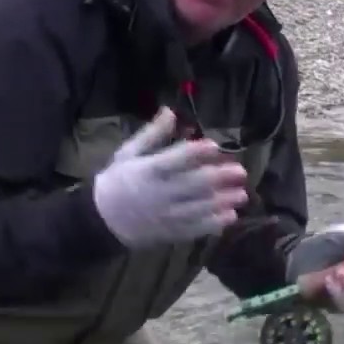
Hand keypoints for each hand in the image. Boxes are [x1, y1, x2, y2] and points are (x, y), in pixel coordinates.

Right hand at [91, 107, 249, 247]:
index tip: (215, 146)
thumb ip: (152, 134)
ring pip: (200, 207)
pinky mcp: (170, 232)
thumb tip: (170, 111)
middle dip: (221, 177)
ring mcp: (166, 214)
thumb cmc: (117, 181)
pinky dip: (214, 223)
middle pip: (195, 184)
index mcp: (149, 170)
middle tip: (241, 172)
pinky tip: (230, 217)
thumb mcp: (128, 153)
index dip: (198, 152)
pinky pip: (195, 228)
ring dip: (224, 201)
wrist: (101, 220)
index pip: (177, 159)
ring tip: (242, 195)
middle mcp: (160, 192)